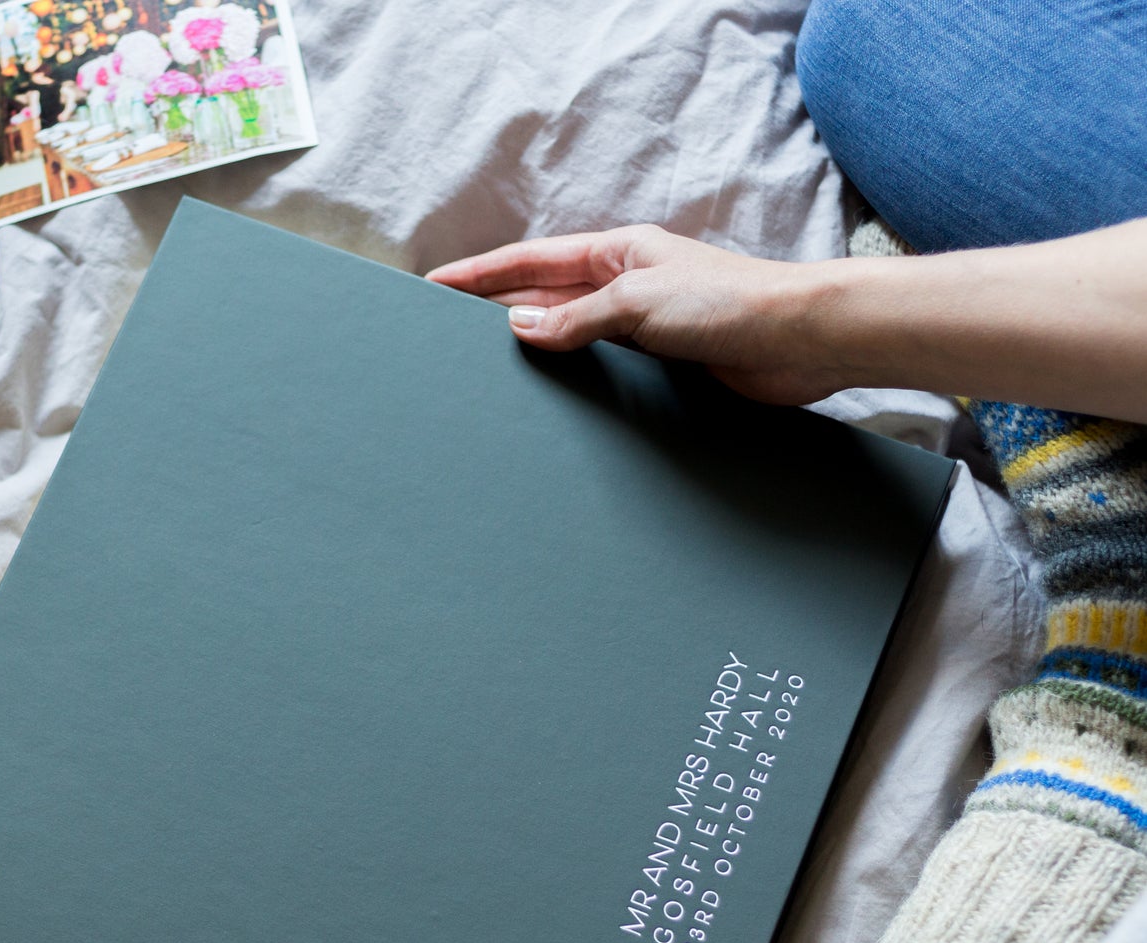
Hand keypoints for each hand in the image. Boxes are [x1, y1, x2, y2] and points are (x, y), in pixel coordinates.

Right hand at [426, 225, 847, 405]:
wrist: (795, 341)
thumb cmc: (727, 304)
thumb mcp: (637, 301)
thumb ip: (576, 318)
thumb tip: (520, 327)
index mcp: (616, 254)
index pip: (530, 261)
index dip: (480, 275)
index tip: (436, 286)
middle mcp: (624, 287)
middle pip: (543, 298)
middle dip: (495, 312)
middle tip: (445, 335)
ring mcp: (640, 327)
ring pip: (568, 338)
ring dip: (531, 352)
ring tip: (482, 372)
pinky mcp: (659, 365)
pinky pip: (598, 371)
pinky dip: (569, 381)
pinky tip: (546, 398)